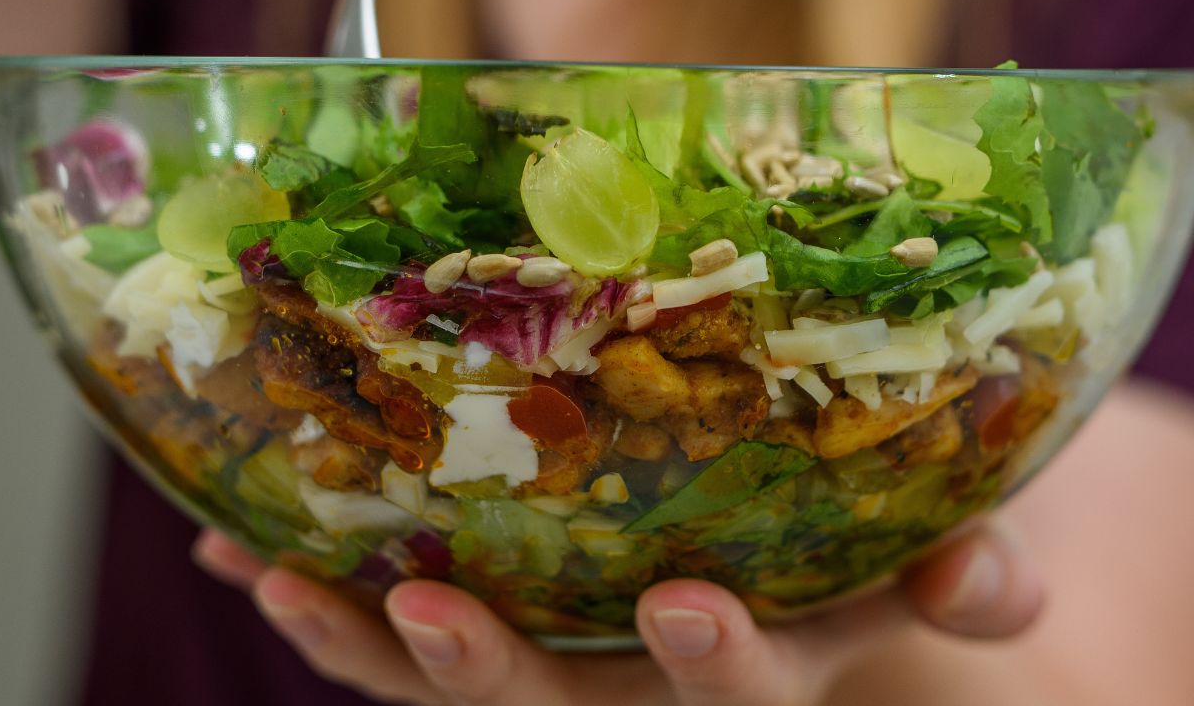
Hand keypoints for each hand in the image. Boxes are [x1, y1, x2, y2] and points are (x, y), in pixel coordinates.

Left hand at [193, 521, 1042, 705]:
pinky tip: (246, 547)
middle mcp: (638, 694)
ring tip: (276, 580)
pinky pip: (391, 631)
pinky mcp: (494, 634)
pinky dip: (326, 599)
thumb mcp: (924, 578)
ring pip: (454, 682)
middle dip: (491, 674)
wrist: (785, 592)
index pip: (744, 694)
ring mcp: (555, 669)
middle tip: (427, 613)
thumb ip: (969, 582)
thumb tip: (990, 570)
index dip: (721, 668)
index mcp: (753, 676)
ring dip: (359, 641)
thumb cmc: (858, 575)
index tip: (691, 610)